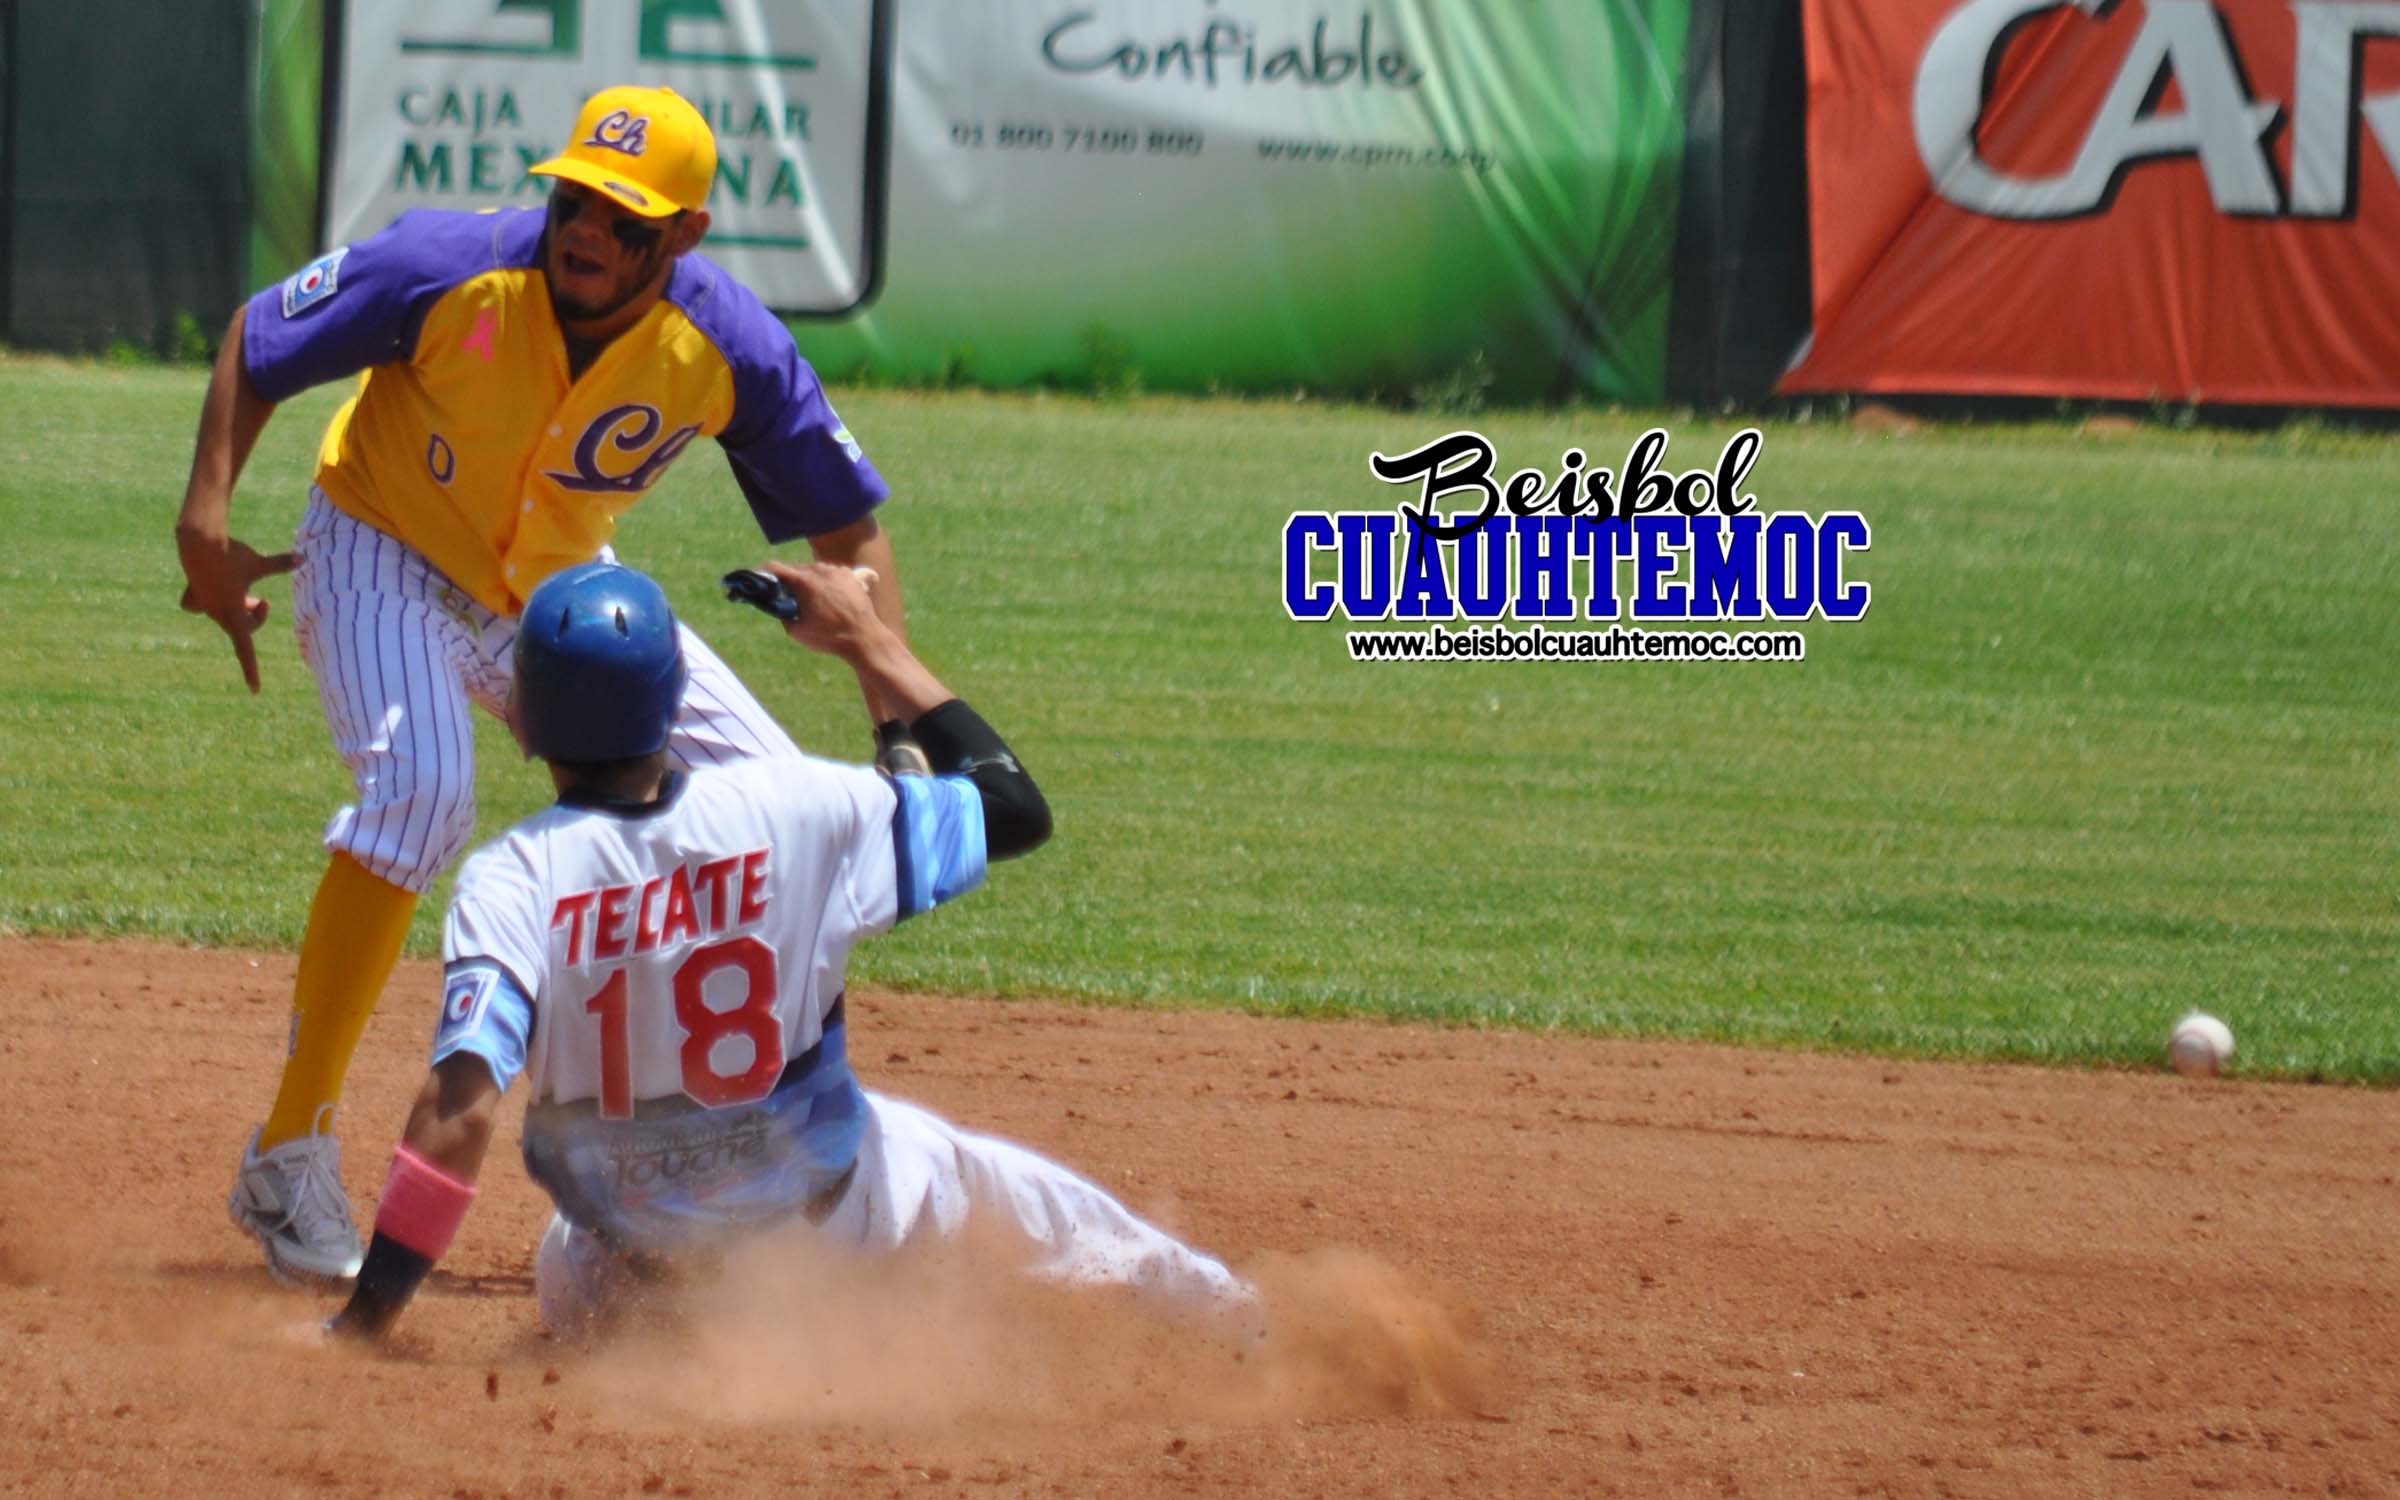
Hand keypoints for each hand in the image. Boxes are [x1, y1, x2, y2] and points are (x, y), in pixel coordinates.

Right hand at [176, 527, 295, 692]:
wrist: (198, 542)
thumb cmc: (230, 556)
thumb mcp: (259, 563)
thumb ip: (281, 564)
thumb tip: (304, 557)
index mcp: (233, 614)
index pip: (245, 649)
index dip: (251, 671)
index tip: (255, 690)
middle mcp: (216, 614)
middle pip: (244, 627)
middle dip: (257, 617)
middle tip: (263, 601)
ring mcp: (203, 605)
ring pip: (226, 616)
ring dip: (238, 608)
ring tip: (242, 591)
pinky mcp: (193, 594)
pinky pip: (199, 605)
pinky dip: (209, 598)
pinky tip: (212, 584)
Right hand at [759, 560, 883, 659]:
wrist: (862, 638)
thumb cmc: (828, 637)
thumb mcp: (795, 630)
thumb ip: (782, 613)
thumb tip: (778, 604)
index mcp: (803, 581)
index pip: (775, 567)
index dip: (764, 572)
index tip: (760, 578)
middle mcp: (819, 570)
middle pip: (796, 569)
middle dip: (789, 580)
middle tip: (787, 594)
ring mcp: (836, 570)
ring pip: (814, 570)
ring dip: (809, 580)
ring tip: (811, 598)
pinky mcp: (850, 575)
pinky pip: (831, 574)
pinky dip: (826, 581)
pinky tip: (828, 596)